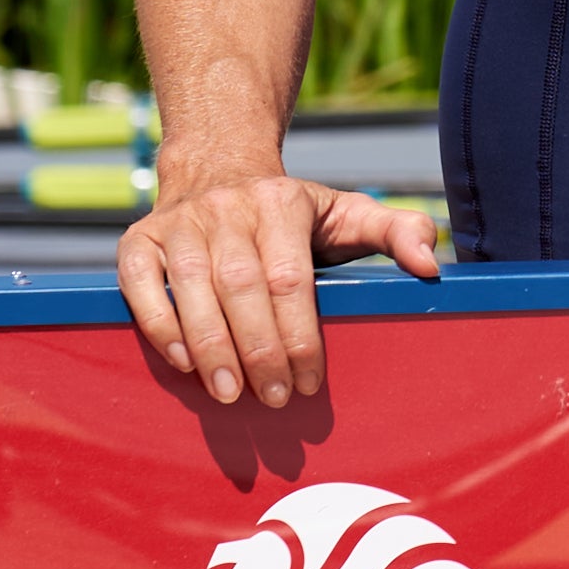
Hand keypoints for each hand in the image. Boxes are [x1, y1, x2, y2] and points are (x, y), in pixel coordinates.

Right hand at [120, 171, 445, 407]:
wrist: (216, 167)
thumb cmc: (291, 211)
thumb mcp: (348, 211)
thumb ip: (397, 231)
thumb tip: (431, 266)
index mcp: (282, 204)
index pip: (292, 279)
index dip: (300, 335)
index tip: (309, 384)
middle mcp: (227, 209)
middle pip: (241, 288)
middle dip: (258, 350)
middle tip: (273, 401)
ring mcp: (178, 223)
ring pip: (191, 289)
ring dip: (210, 347)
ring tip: (229, 396)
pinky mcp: (137, 240)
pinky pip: (141, 285)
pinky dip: (159, 324)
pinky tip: (183, 364)